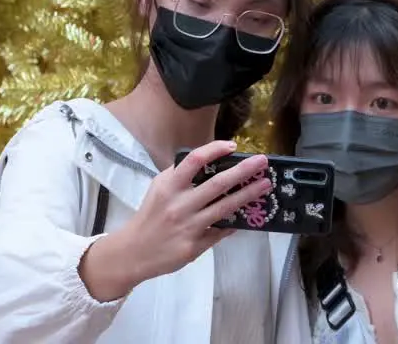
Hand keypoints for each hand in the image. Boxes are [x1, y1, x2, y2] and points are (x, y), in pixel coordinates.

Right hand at [79, 140, 269, 300]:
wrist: (133, 252)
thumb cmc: (151, 215)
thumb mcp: (159, 188)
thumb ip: (181, 176)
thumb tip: (212, 162)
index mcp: (168, 186)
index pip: (194, 160)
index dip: (215, 150)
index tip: (233, 145)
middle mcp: (179, 204)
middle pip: (217, 183)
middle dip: (243, 171)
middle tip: (262, 162)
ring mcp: (188, 226)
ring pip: (225, 207)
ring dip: (248, 195)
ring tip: (264, 185)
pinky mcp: (194, 246)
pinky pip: (220, 231)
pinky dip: (234, 223)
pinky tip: (248, 216)